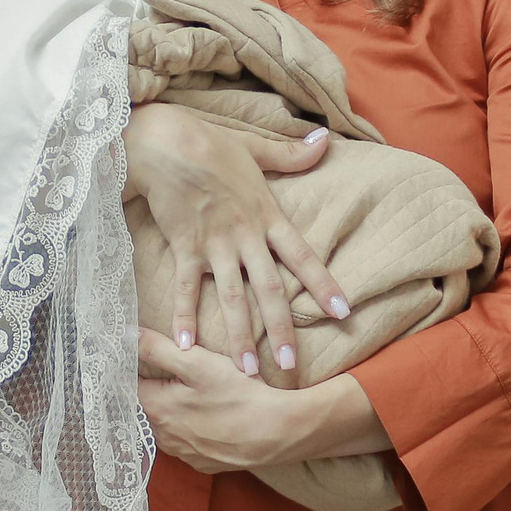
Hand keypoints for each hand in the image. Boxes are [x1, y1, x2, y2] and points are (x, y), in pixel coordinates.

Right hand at [124, 102, 347, 382]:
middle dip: (281, 329)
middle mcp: (244, 236)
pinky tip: (186, 346)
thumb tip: (325, 140)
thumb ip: (291, 154)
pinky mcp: (184, 247)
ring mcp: (213, 245)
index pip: (302, 255)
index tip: (344, 312)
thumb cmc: (210, 142)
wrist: (165, 141)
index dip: (323, 284)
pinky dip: (184, 317)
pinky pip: (184, 289)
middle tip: (291, 366)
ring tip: (247, 371)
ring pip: (230, 298)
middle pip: (269, 289)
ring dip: (239, 336)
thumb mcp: (256, 148)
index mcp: (266, 215)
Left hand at [134, 328, 310, 472]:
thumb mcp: (196, 362)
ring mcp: (184, 454)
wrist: (277, 432)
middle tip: (188, 371)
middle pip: (152, 404)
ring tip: (205, 394)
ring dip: (180, 410)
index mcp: (155, 409)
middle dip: (163, 388)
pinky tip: (216, 416)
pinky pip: (191, 441)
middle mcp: (163, 437)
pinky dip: (197, 429)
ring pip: (171, 424)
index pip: (134, 383)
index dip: (143, 365)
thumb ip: (158, 349)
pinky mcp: (204, 464)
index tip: (155, 354)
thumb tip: (127, 337)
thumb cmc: (237, 394)